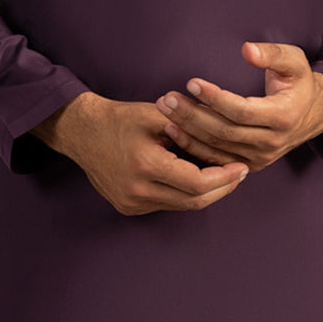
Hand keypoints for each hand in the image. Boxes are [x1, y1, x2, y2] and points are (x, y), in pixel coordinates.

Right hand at [32, 92, 248, 215]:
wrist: (81, 131)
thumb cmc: (120, 117)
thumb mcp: (157, 114)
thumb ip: (190, 127)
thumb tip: (226, 137)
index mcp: (146, 165)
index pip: (197, 183)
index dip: (224, 177)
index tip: (241, 167)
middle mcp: (138, 191)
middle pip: (193, 201)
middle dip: (221, 188)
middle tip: (239, 173)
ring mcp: (131, 203)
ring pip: (181, 205)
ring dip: (205, 192)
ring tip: (224, 175)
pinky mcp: (128, 207)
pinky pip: (166, 204)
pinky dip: (185, 194)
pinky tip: (197, 179)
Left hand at [155, 42, 322, 171]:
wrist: (311, 113)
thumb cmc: (298, 81)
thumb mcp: (293, 60)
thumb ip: (271, 53)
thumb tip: (246, 50)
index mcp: (283, 116)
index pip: (241, 110)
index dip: (215, 98)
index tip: (191, 82)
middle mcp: (271, 142)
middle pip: (224, 132)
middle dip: (192, 115)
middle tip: (167, 98)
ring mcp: (259, 157)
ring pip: (217, 148)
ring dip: (187, 131)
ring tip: (164, 111)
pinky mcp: (248, 164)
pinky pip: (217, 159)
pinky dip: (193, 147)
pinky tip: (173, 131)